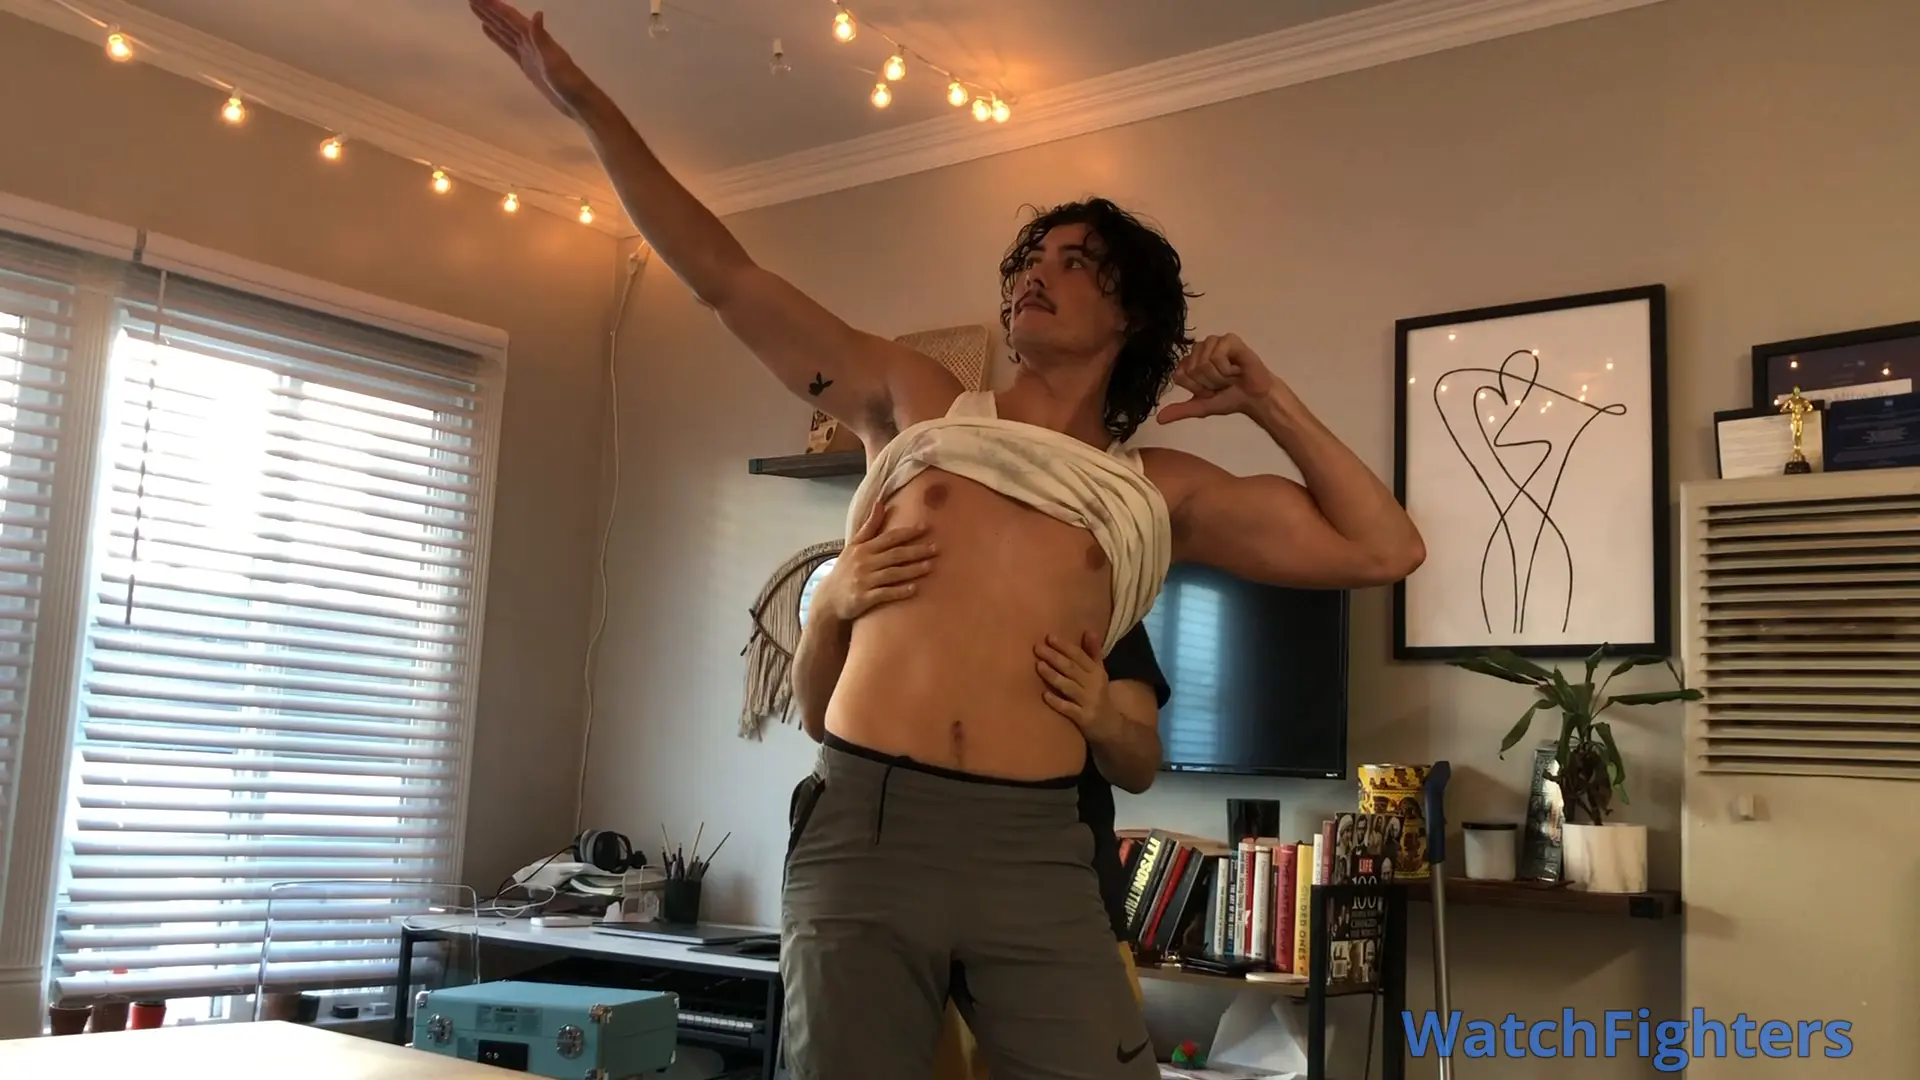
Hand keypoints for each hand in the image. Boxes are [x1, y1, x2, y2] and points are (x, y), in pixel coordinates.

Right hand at [470, 0, 599, 117]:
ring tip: (475, 9)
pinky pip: (508, 46)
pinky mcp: (526, 64)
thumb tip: (537, 14)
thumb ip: (542, 38)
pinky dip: (497, 37)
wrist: (577, 100)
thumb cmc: (568, 81)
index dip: (495, 8)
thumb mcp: (554, 59)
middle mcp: (530, 41)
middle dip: (489, 10)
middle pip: (505, 22)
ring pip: (504, 32)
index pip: (511, 19)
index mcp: (535, 37)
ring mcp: (527, 52)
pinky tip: (488, 30)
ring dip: (490, 20)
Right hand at [812, 501, 935, 623]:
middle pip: (894, 555)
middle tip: (936, 548)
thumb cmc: (846, 569)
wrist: (829, 598)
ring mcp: (864, 581)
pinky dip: (899, 591)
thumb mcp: (854, 546)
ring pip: (893, 574)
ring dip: (912, 570)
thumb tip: (880, 503)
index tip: (926, 528)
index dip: (907, 533)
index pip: (889, 538)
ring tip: (930, 566)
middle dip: (916, 551)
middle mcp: (864, 563)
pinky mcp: (864, 598)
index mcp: (863, 548)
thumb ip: (869, 526)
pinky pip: (885, 594)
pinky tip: (914, 589)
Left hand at [1035, 631, 1121, 740]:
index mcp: (1097, 672)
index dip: (1065, 646)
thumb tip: (1089, 631)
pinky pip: (1068, 709)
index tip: (1049, 636)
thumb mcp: (1100, 673)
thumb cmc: (1099, 695)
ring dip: (1054, 676)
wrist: (1111, 726)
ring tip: (1038, 666)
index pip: (1080, 656)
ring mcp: (1089, 702)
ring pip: (1069, 687)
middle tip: (1037, 648)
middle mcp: (1094, 685)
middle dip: (1055, 657)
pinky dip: (1057, 702)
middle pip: (1072, 669)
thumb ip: (1093, 653)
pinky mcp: (1084, 718)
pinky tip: (1044, 695)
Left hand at [1155, 333, 1278, 423]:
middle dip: (1208, 383)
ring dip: (1219, 377)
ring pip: (1203, 363)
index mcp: (1189, 362)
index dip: (1196, 388)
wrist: (1254, 398)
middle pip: (1191, 369)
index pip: (1179, 375)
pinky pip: (1217, 356)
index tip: (1210, 391)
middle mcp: (1200, 349)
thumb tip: (1158, 419)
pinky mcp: (1229, 339)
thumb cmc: (1230, 398)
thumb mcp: (1201, 407)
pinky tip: (1237, 369)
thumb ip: (1181, 410)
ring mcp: (1214, 342)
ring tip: (1230, 376)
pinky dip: (1227, 369)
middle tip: (1223, 383)